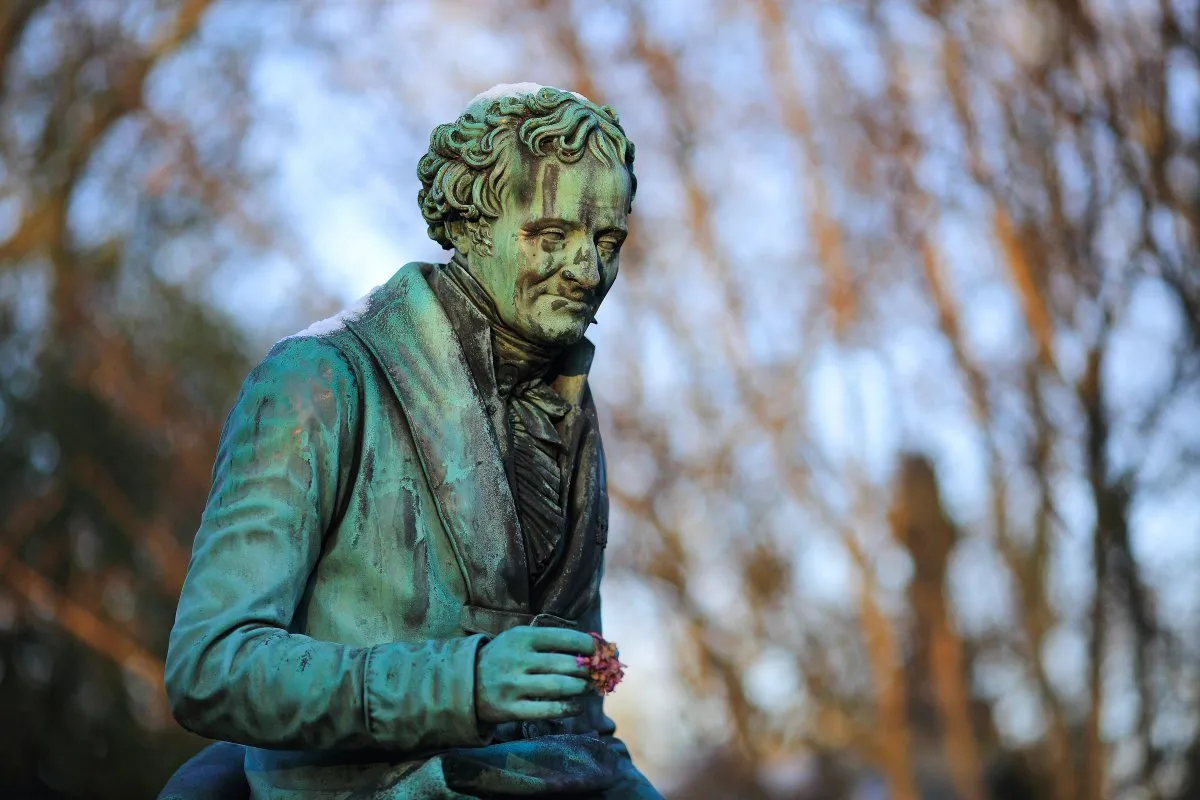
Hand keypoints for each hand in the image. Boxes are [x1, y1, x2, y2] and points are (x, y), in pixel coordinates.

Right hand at [474, 626, 594, 724]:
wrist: (465, 683)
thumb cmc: (502, 657)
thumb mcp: (518, 639)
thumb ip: (549, 641)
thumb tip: (591, 646)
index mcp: (522, 637)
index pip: (564, 638)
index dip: (587, 645)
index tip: (599, 650)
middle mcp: (517, 659)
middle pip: (565, 664)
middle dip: (587, 670)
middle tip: (596, 673)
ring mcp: (513, 685)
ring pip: (559, 687)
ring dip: (580, 688)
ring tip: (587, 688)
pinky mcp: (510, 709)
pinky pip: (548, 710)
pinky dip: (568, 708)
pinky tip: (577, 706)